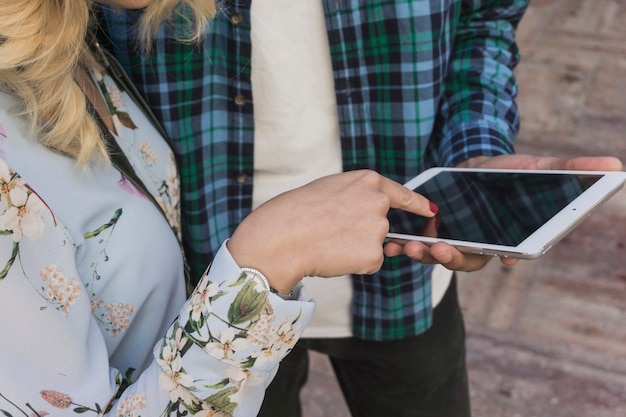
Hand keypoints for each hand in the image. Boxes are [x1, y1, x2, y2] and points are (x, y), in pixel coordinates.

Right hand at [227, 170, 436, 292]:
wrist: (281, 237)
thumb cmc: (293, 212)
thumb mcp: (328, 188)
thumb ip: (353, 195)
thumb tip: (365, 212)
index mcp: (367, 180)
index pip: (401, 193)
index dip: (417, 203)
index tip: (430, 210)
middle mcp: (379, 202)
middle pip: (381, 223)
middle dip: (362, 231)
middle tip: (332, 232)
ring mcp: (378, 229)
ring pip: (374, 245)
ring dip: (356, 248)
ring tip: (328, 242)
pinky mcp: (374, 255)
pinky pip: (369, 263)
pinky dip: (354, 264)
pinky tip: (333, 256)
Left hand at [385, 153, 623, 271]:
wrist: (472, 166)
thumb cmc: (509, 172)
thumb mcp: (539, 167)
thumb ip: (571, 171)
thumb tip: (616, 167)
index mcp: (508, 237)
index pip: (510, 252)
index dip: (505, 256)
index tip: (503, 256)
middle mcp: (481, 246)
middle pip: (469, 260)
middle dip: (454, 258)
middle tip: (440, 249)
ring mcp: (454, 242)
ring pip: (440, 256)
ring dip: (425, 255)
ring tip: (410, 246)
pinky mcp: (432, 235)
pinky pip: (419, 245)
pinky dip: (406, 245)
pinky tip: (393, 240)